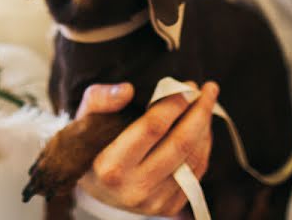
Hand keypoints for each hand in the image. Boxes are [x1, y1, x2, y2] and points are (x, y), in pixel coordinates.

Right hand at [75, 81, 217, 216]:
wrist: (92, 183)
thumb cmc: (90, 142)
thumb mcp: (84, 116)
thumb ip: (101, 99)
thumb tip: (128, 89)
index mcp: (110, 167)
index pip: (152, 128)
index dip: (173, 103)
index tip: (186, 85)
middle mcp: (133, 189)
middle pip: (179, 144)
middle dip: (199, 113)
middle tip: (207, 89)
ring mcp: (153, 202)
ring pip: (193, 160)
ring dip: (205, 128)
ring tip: (206, 104)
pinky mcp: (168, 208)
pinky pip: (196, 174)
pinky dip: (204, 147)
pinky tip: (202, 128)